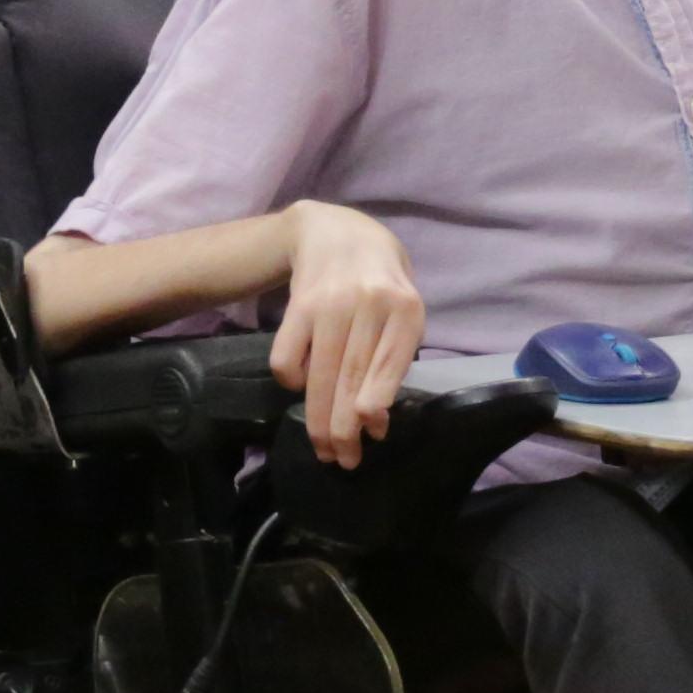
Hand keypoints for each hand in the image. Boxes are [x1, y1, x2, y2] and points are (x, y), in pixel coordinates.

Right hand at [272, 200, 423, 465]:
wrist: (338, 232)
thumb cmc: (382, 284)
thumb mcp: (402, 314)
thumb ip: (393, 363)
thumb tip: (375, 423)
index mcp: (405, 307)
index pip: (391, 361)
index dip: (378, 398)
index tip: (370, 432)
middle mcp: (368, 302)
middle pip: (352, 374)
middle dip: (345, 425)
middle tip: (344, 459)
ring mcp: (329, 303)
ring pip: (320, 373)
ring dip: (318, 418)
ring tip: (323, 448)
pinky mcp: (297, 306)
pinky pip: (287, 357)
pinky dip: (292, 382)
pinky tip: (303, 388)